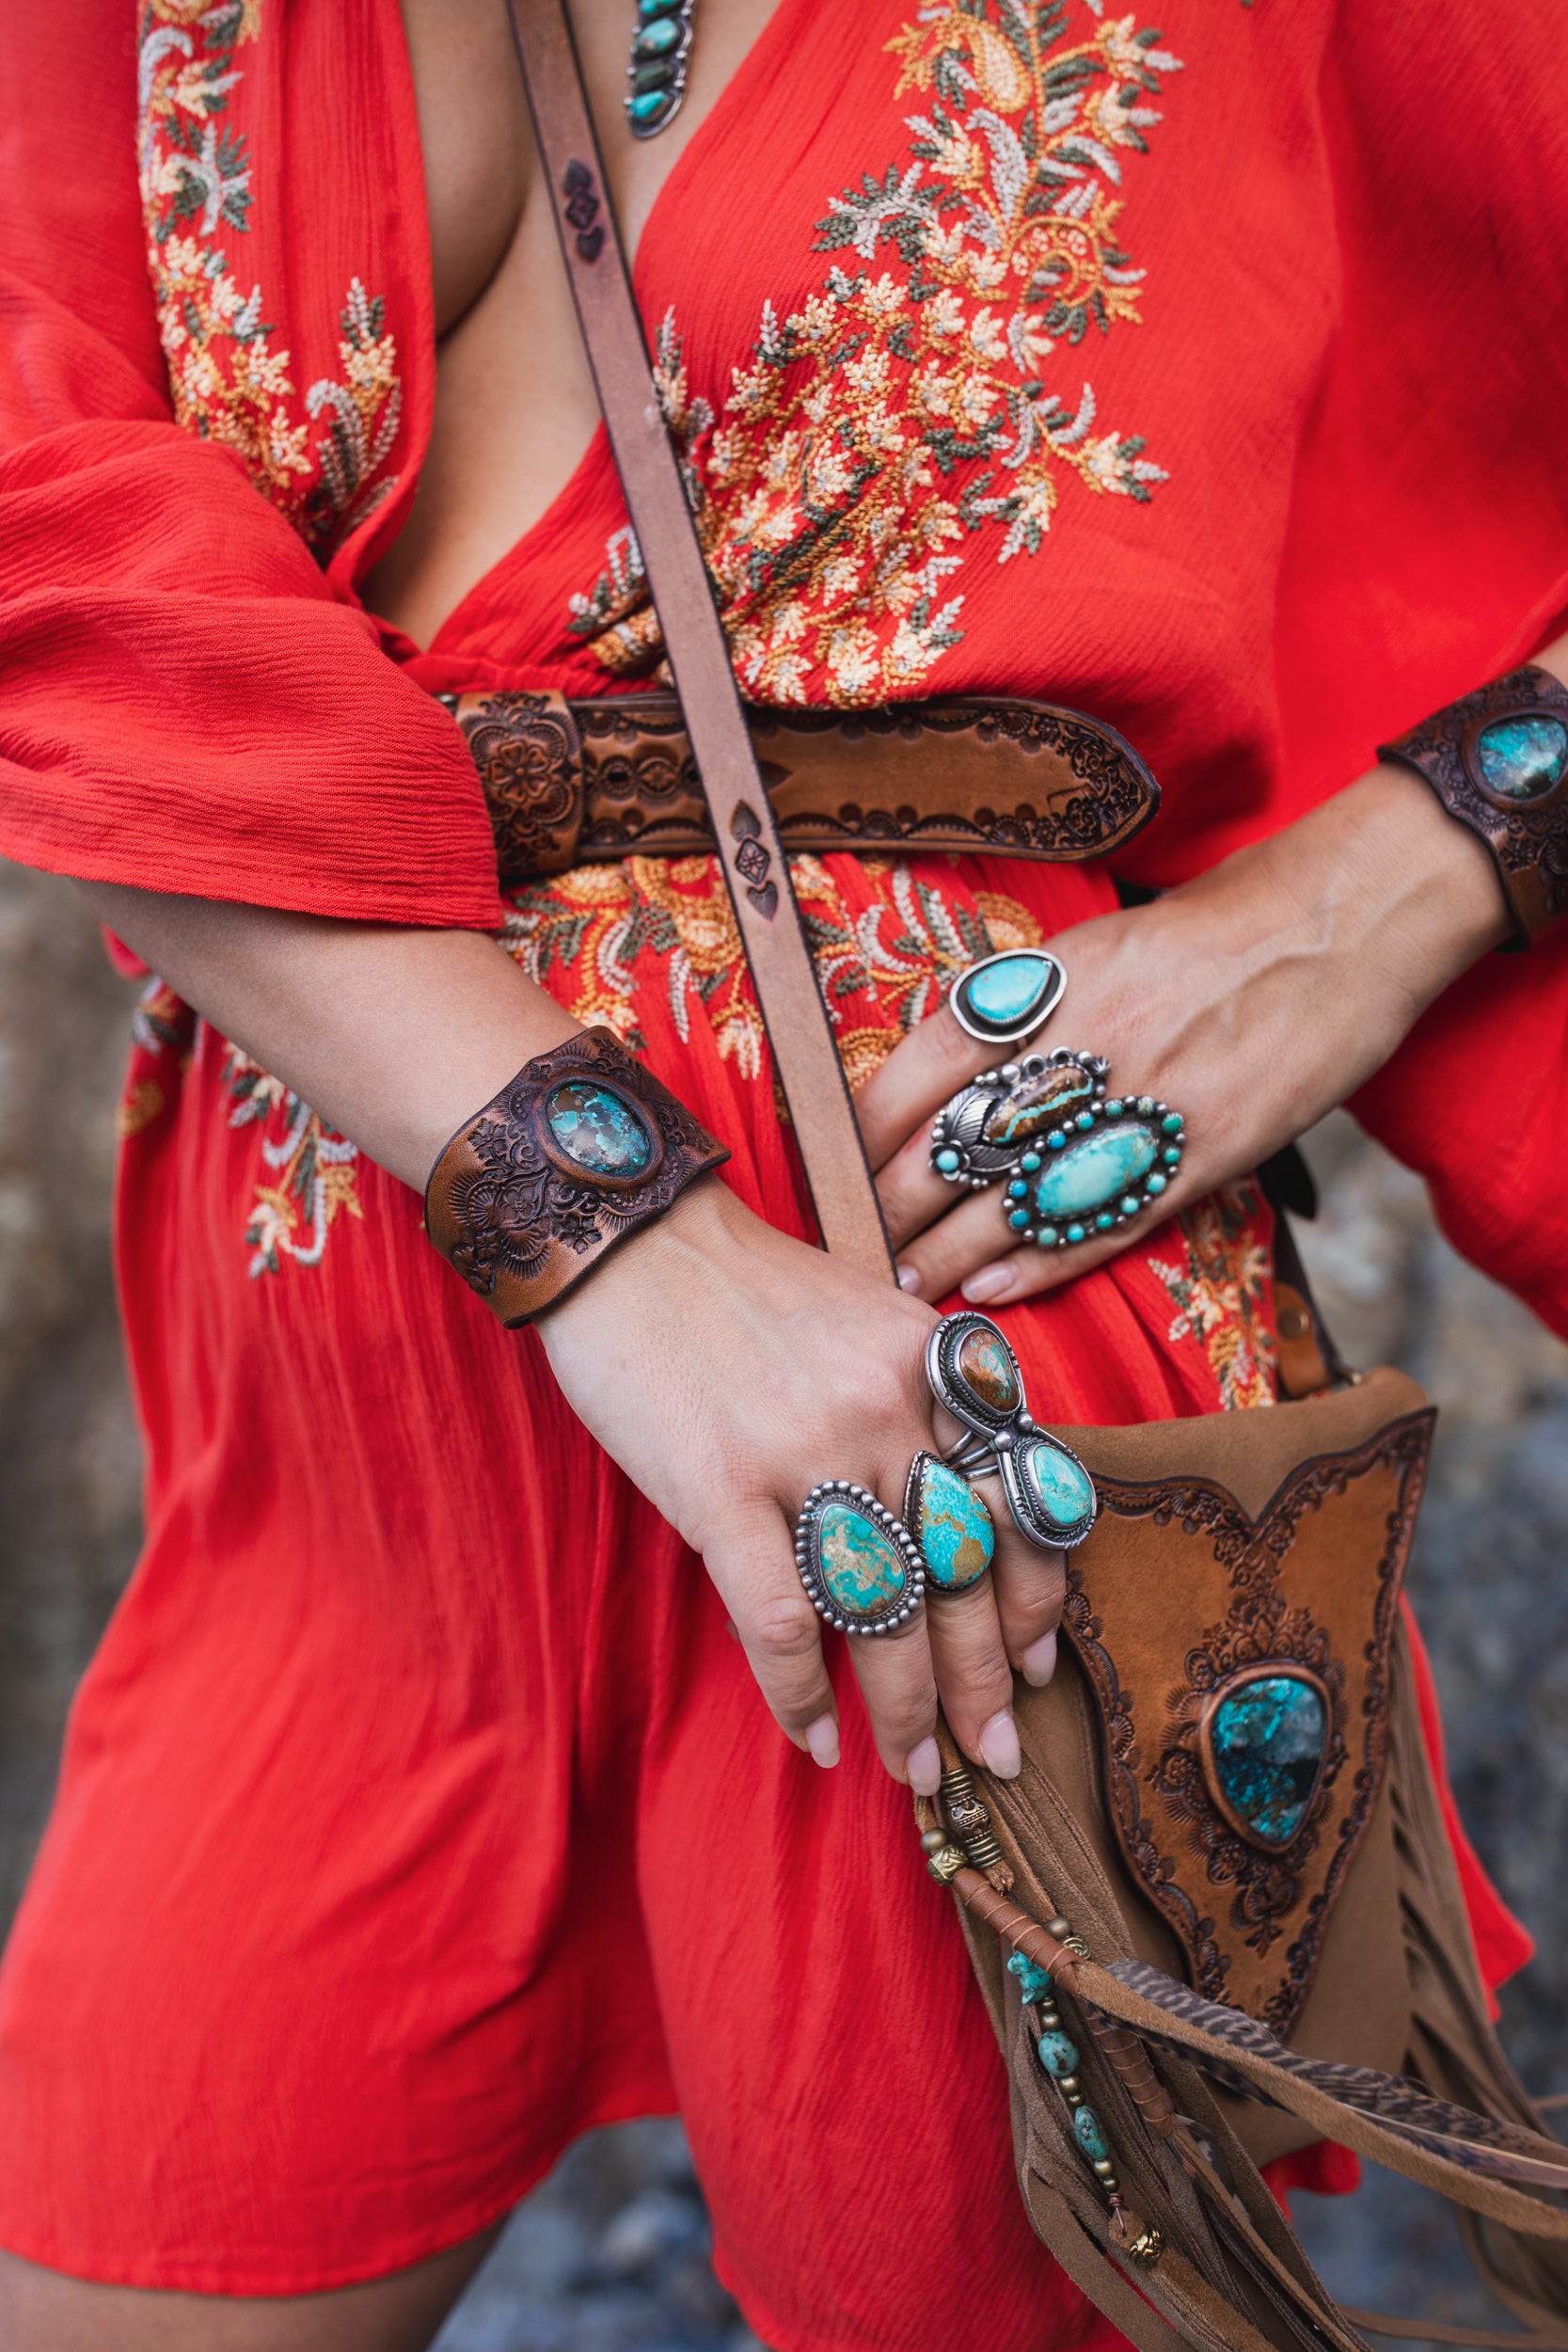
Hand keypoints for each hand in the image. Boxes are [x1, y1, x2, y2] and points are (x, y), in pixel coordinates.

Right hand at [537, 1175, 1067, 1790]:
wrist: (629, 1237)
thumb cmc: (747, 1289)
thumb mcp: (870, 1322)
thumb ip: (925, 1408)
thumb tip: (965, 1528)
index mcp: (936, 1367)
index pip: (1020, 1504)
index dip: (1037, 1599)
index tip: (1040, 1667)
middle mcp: (889, 1409)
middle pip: (963, 1575)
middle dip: (985, 1684)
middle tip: (997, 1759)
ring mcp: (806, 1450)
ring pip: (886, 1611)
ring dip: (906, 1710)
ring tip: (917, 1772)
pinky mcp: (721, 1488)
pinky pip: (780, 1620)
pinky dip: (802, 1694)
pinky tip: (816, 1740)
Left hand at [859, 762, 1510, 1306]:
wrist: (1324, 932)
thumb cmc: (1191, 939)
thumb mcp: (1080, 950)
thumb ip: (1006, 1018)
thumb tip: (926, 1086)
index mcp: (1037, 991)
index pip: (912, 1077)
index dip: (861, 1139)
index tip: (828, 1176)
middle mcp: (1075, 1052)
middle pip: (949, 1151)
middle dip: (888, 1211)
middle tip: (851, 1250)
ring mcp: (1136, 1109)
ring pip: (1013, 1201)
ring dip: (947, 1255)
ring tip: (903, 1289)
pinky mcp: (1197, 1155)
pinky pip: (1100, 1222)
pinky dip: (1039, 1262)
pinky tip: (990, 1289)